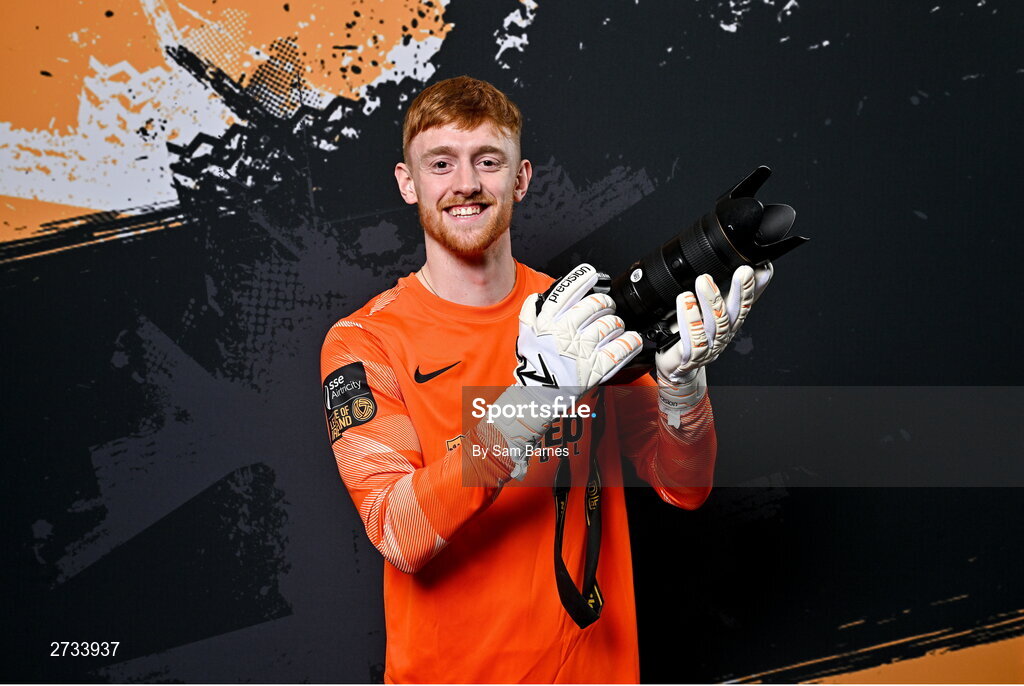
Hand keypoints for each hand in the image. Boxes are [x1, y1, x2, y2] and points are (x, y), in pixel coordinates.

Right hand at [489, 263, 641, 479]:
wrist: (538, 396)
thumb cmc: (535, 365)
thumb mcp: (526, 333)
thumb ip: (531, 311)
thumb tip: (541, 295)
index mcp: (547, 322)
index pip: (567, 290)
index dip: (584, 277)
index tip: (593, 274)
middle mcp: (565, 333)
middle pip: (596, 305)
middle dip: (605, 304)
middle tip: (606, 307)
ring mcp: (582, 351)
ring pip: (611, 324)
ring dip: (617, 323)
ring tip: (615, 326)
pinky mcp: (596, 368)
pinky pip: (621, 349)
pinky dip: (630, 342)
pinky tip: (632, 339)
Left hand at [655, 263, 772, 383]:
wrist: (677, 366)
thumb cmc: (694, 337)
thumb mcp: (711, 312)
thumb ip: (727, 291)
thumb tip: (752, 268)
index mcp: (729, 324)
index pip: (745, 305)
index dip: (752, 289)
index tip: (753, 269)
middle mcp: (722, 336)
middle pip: (735, 314)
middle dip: (740, 291)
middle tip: (742, 270)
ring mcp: (709, 347)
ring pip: (716, 325)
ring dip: (711, 301)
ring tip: (703, 280)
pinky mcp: (691, 356)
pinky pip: (694, 339)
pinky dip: (690, 319)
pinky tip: (685, 300)